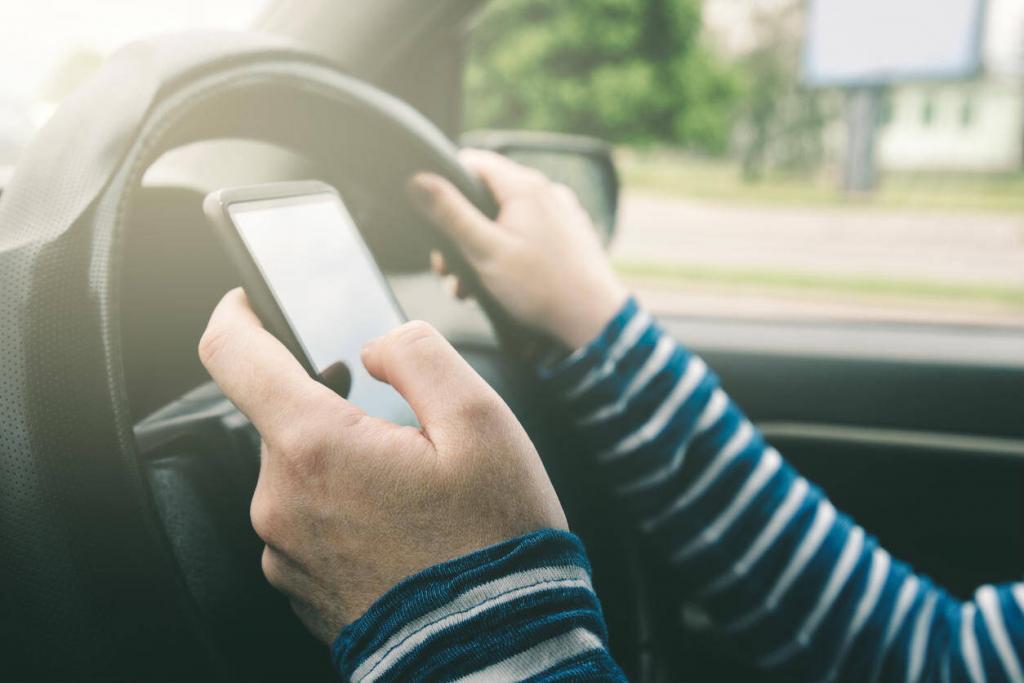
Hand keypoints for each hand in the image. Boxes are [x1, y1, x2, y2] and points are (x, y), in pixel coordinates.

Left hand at [198, 289, 566, 642]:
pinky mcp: (299, 585)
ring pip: (301, 470)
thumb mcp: (481, 421)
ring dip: (344, 461)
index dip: (236, 314)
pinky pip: (309, 520)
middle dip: (334, 407)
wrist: (494, 651)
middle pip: (283, 418)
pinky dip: (345, 507)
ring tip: (415, 491)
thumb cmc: (493, 541)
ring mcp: (285, 550)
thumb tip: (377, 347)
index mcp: (316, 446)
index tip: (250, 301)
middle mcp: (280, 500)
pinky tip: (400, 527)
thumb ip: (419, 355)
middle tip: (406, 432)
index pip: (233, 355)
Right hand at [410, 149, 627, 349]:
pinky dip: (508, 253)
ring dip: (481, 249)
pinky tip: (500, 285)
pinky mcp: (569, 237)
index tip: (432, 217)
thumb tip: (418, 179)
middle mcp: (547, 191)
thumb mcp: (484, 251)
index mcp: (525, 186)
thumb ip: (449, 214)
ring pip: (506, 219)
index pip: (473, 162)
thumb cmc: (540, 288)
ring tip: (469, 286)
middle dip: (460, 232)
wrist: (593, 322)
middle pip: (487, 196)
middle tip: (447, 269)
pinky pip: (529, 234)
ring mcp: (561, 214)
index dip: (446, 184)